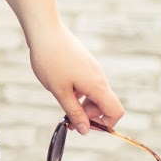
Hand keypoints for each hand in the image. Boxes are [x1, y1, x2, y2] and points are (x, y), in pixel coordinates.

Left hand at [27, 20, 124, 135]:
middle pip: (106, 104)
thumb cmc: (51, 60)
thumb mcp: (60, 92)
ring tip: (64, 105)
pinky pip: (89, 84)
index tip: (83, 125)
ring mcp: (92, 68)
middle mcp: (99, 77)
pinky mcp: (85, 63)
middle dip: (90, 116)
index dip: (104, 124)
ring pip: (96, 94)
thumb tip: (85, 130)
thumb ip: (74, 112)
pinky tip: (62, 89)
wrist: (45, 30)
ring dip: (84, 105)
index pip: (115, 112)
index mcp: (97, 85)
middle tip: (68, 120)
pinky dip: (80, 92)